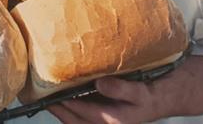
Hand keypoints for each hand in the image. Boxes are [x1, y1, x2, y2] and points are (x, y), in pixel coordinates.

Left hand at [47, 77, 161, 123]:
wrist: (159, 100)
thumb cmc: (148, 95)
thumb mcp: (138, 91)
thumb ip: (119, 88)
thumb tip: (99, 83)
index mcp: (112, 121)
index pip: (83, 113)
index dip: (67, 105)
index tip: (52, 96)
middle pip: (76, 123)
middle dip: (60, 112)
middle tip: (43, 99)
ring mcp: (104, 123)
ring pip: (78, 123)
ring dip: (64, 114)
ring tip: (50, 100)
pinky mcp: (103, 118)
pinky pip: (83, 119)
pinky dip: (72, 113)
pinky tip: (65, 101)